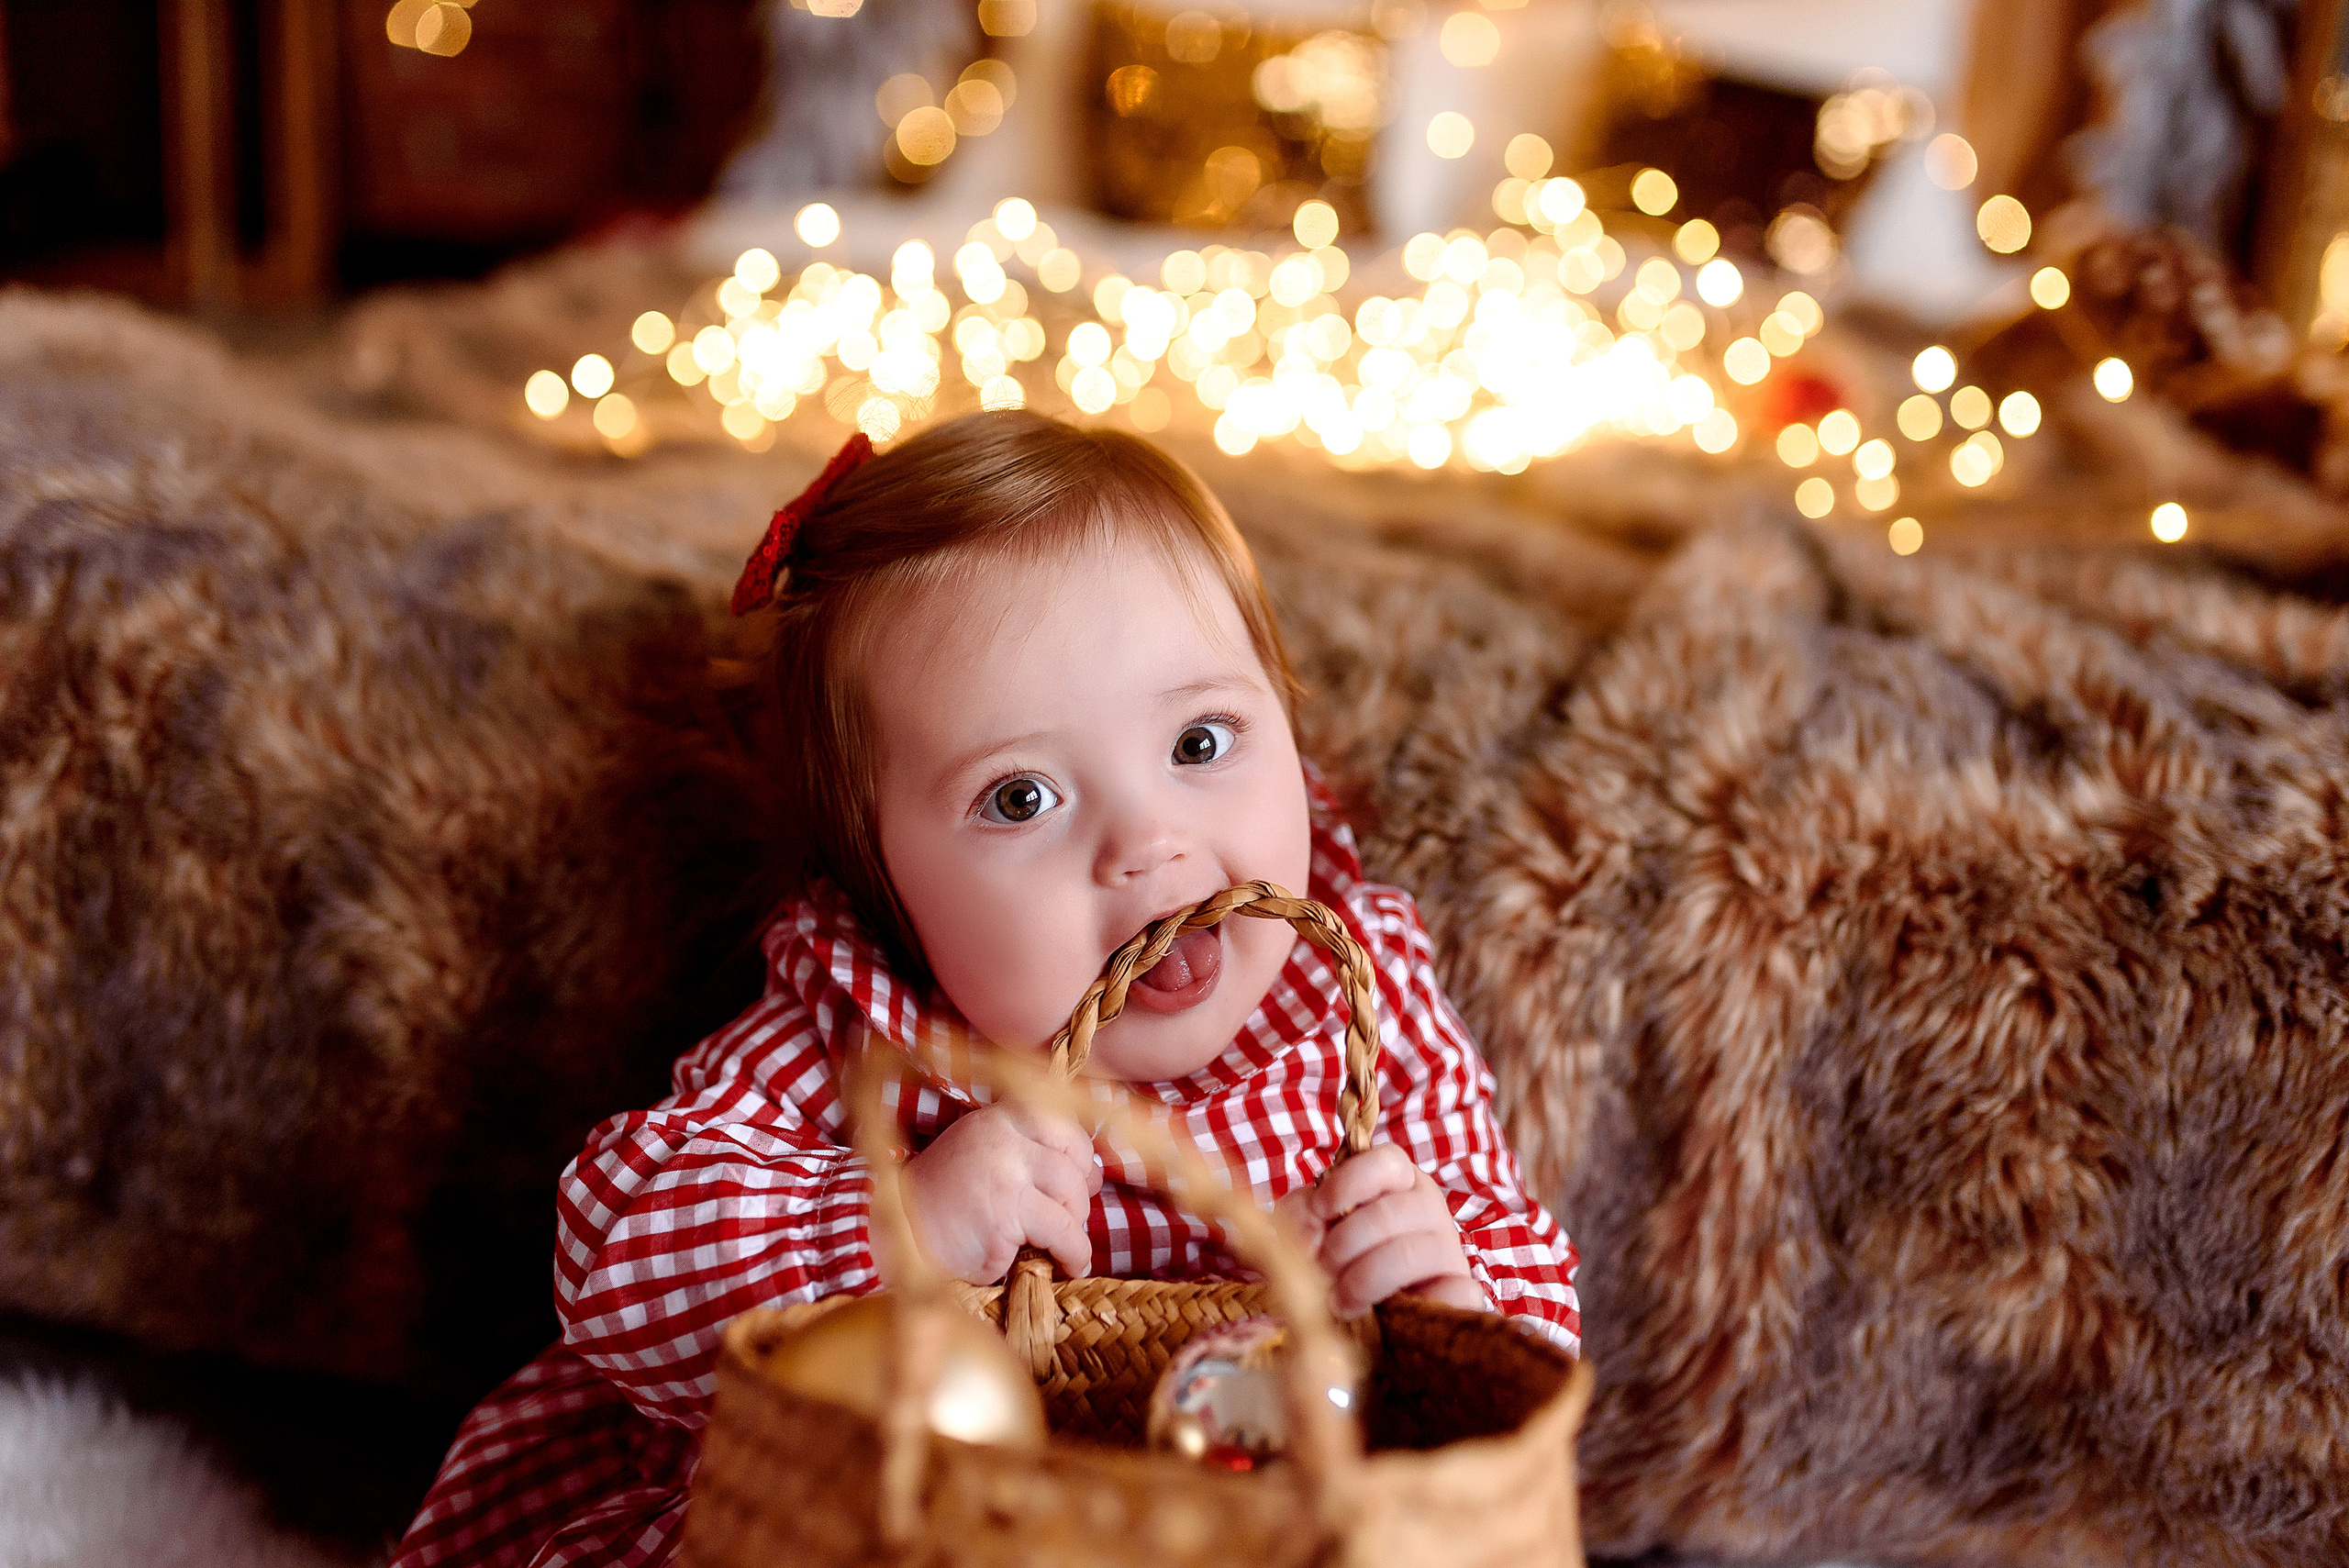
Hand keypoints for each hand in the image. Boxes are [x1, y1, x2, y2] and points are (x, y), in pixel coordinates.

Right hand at [899, 1104, 1101, 1283]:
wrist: (895, 1237)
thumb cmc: (942, 1204)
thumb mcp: (982, 1156)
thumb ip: (1025, 1152)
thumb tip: (1092, 1172)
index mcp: (996, 1118)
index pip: (1063, 1123)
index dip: (1080, 1157)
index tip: (1080, 1183)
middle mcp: (1002, 1137)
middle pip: (1073, 1161)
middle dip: (1079, 1198)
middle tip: (1066, 1223)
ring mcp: (1004, 1173)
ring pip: (1072, 1195)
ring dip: (1076, 1227)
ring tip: (1062, 1247)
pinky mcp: (1005, 1213)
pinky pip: (1063, 1232)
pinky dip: (1074, 1252)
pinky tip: (1068, 1265)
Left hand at [1274, 1145, 1483, 1316]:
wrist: (1366, 1323)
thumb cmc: (1339, 1262)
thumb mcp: (1311, 1228)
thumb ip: (1300, 1215)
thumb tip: (1311, 1235)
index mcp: (1399, 1182)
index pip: (1387, 1162)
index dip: (1348, 1183)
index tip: (1321, 1210)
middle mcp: (1430, 1209)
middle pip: (1390, 1213)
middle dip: (1344, 1244)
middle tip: (1321, 1269)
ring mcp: (1450, 1251)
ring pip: (1412, 1253)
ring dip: (1365, 1279)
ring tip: (1339, 1301)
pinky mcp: (1463, 1294)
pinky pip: (1456, 1294)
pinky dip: (1418, 1305)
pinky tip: (1386, 1318)